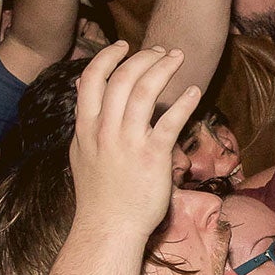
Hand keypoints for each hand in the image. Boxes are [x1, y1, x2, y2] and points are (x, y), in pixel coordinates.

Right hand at [68, 42, 196, 239]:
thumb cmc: (98, 195)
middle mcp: (105, 130)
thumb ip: (85, 122)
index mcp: (86, 127)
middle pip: (123, 78)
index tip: (123, 46)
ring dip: (163, 68)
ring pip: (145, 91)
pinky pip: (170, 121)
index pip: (92, 79)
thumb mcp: (81, 153)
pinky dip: (183, 102)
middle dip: (144, 56)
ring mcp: (129, 142)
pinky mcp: (153, 156)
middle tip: (161, 49)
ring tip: (177, 58)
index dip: (108, 57)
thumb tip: (84, 93)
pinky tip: (193, 92)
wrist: (109, 228)